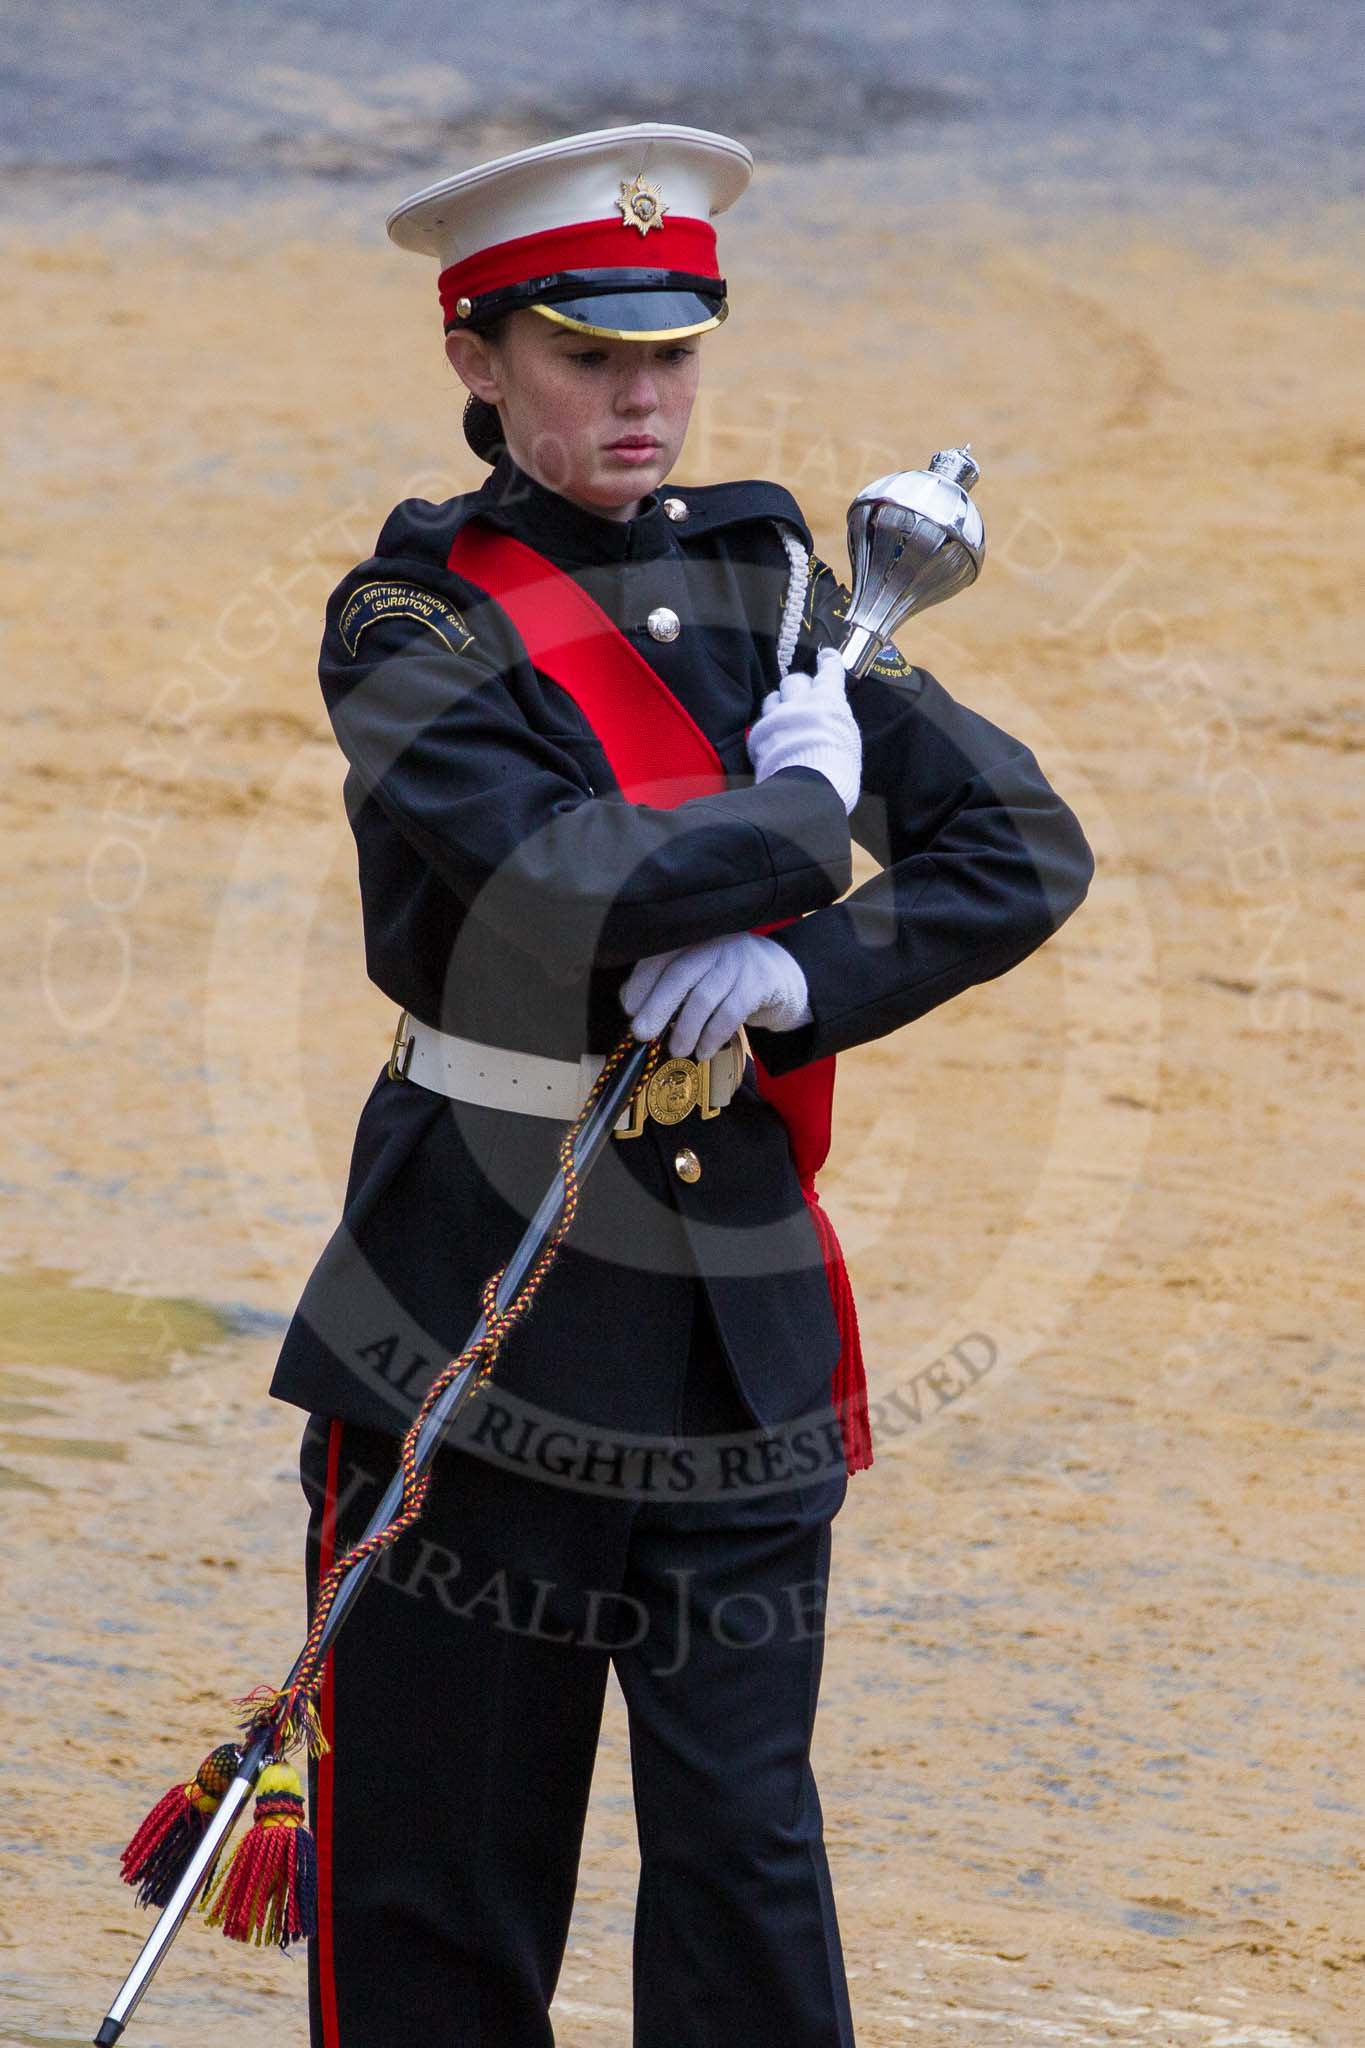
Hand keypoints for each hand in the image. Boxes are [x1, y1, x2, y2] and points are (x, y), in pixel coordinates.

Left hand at [620, 933, 811, 1058]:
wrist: (785, 977)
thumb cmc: (730, 981)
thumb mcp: (700, 976)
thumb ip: (669, 986)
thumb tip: (633, 1006)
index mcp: (694, 941)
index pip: (662, 957)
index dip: (642, 982)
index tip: (629, 1008)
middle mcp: (714, 946)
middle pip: (680, 974)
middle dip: (657, 1005)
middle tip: (642, 1033)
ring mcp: (738, 962)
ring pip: (704, 996)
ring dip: (686, 1027)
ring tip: (677, 1049)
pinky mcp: (759, 982)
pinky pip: (731, 1012)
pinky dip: (713, 1035)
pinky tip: (704, 1050)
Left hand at [745, 644, 861, 813]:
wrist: (808, 788)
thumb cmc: (839, 769)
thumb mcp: (848, 742)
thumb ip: (836, 725)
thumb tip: (830, 724)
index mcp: (829, 700)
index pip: (829, 672)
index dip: (828, 662)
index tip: (826, 657)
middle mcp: (801, 701)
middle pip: (794, 680)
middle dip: (798, 688)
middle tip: (802, 701)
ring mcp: (776, 716)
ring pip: (772, 698)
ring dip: (778, 706)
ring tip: (783, 720)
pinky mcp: (758, 734)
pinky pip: (759, 725)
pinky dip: (765, 731)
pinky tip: (770, 742)